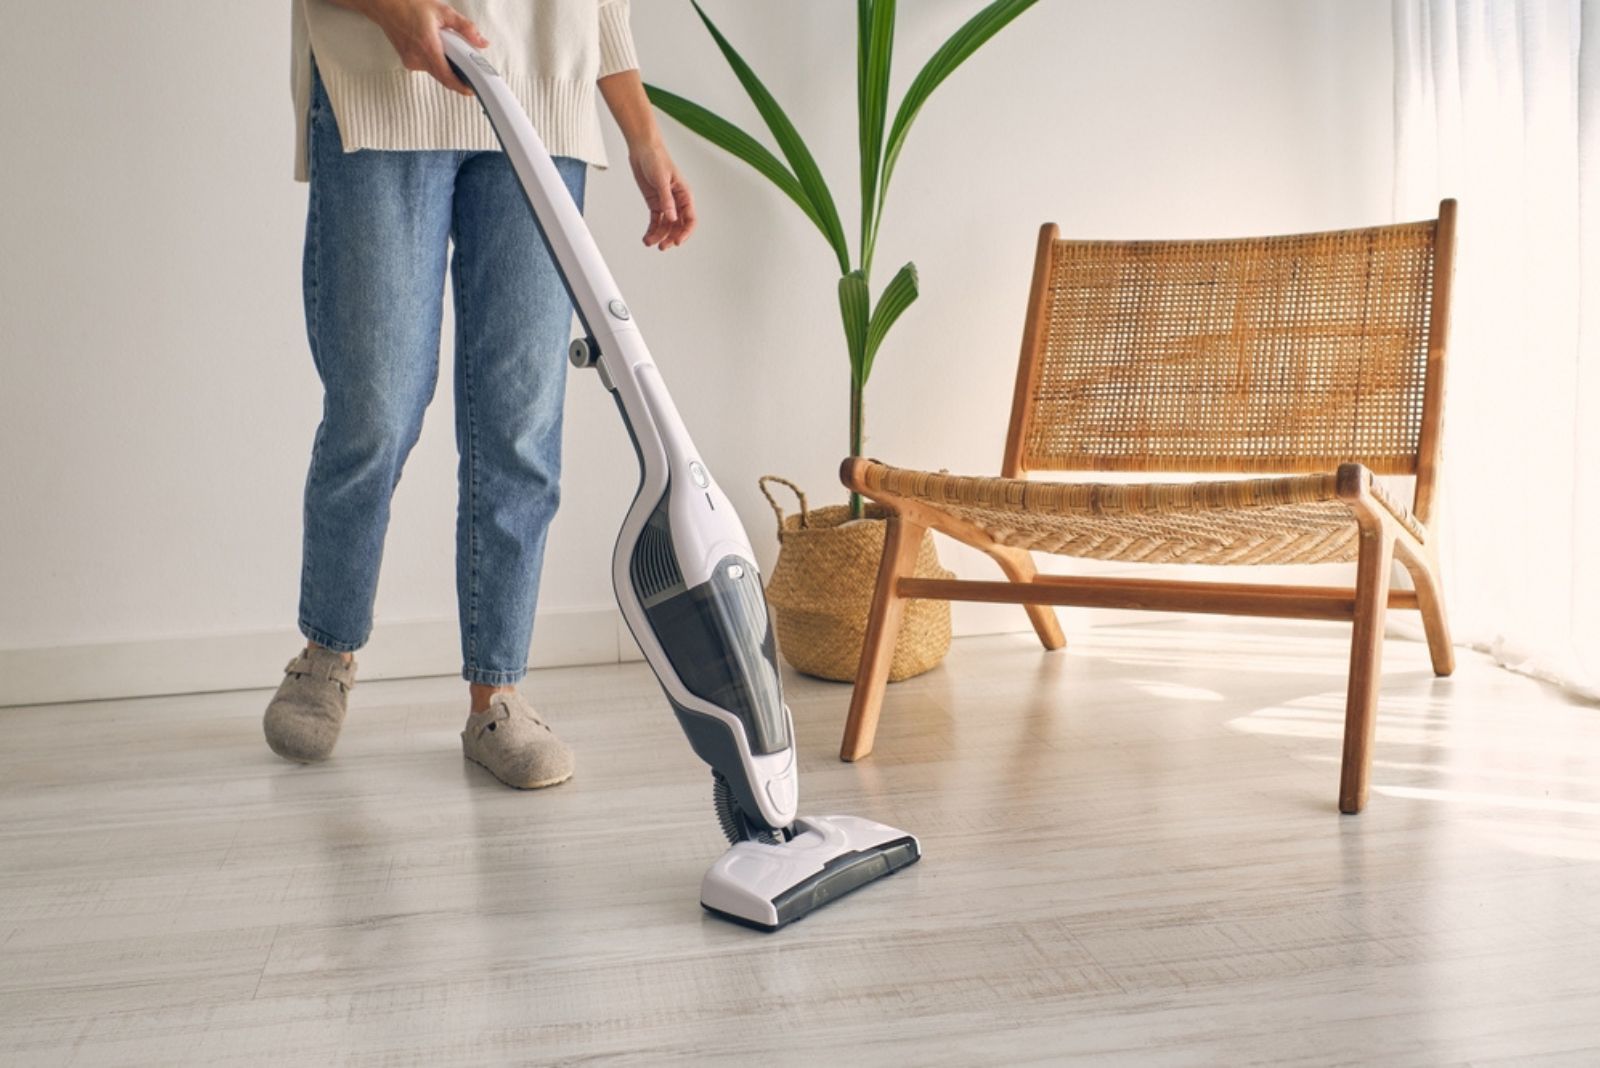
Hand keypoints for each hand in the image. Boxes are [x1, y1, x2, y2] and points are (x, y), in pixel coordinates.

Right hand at [335, 0, 488, 94]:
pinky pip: (427, 66)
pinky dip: (436, 60)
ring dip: (446, 64)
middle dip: (458, 72)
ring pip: (436, 71)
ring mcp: (411, 61)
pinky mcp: (407, 61)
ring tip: (447, 45)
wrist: (384, 4)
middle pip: (444, 76)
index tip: (473, 90)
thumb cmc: (408, 4)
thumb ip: (465, 28)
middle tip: (468, 63)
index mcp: (427, 47)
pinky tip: (435, 46)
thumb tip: (482, 42)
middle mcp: (417, 58)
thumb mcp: (442, 11)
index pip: (447, 77)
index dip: (462, 86)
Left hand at [629, 142, 696, 250]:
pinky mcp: (655, 203)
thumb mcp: (661, 180)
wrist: (642, 150)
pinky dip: (652, 230)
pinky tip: (647, 237)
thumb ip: (666, 200)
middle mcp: (677, 201)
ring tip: (649, 242)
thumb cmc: (656, 159)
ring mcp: (666, 203)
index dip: (686, 232)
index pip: (690, 219)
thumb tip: (672, 218)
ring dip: (659, 236)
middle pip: (678, 226)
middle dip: (670, 237)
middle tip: (662, 246)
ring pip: (666, 226)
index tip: (677, 242)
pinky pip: (655, 221)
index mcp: (684, 195)